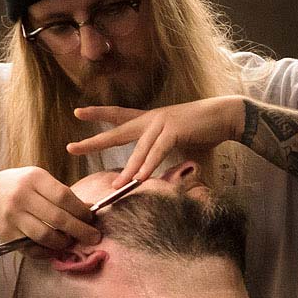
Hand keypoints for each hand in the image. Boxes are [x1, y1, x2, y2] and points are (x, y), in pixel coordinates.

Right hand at [0, 166, 98, 253]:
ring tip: (71, 241)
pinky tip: (54, 248)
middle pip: (57, 218)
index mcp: (34, 179)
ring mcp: (12, 216)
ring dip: (64, 242)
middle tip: (94, 237)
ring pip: (46, 236)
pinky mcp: (7, 234)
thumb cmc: (19, 188)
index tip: (91, 219)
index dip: (81, 211)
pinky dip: (47, 251)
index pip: (64, 197)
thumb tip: (91, 208)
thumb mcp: (39, 181)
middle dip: (80, 231)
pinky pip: (32, 248)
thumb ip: (63, 194)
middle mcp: (21, 196)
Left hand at [67, 96, 243, 184]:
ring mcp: (161, 123)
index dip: (98, 115)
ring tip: (117, 184)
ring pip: (139, 150)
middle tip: (71, 148)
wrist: (226, 117)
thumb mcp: (183, 146)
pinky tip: (141, 178)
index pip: (119, 116)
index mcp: (151, 120)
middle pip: (117, 130)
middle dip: (94, 141)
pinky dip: (149, 165)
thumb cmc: (206, 131)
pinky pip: (158, 151)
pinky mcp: (174, 130)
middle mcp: (152, 119)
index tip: (78, 113)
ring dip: (129, 170)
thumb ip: (170, 159)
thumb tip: (166, 177)